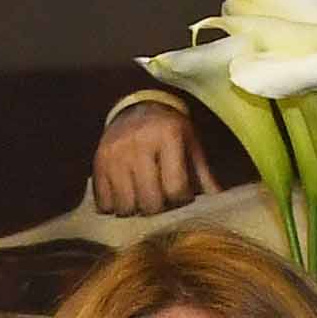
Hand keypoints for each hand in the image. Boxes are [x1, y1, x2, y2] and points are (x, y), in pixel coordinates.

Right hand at [91, 101, 218, 214]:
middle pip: (150, 202)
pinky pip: (104, 202)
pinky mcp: (98, 163)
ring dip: (136, 209)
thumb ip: (204, 174)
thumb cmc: (169, 131)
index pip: (175, 188)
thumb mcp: (191, 144)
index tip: (182, 194)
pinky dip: (114, 206)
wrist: (135, 108)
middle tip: (161, 199)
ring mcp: (115, 155)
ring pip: (125, 206)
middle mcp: (138, 144)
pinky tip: (124, 195)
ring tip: (142, 198)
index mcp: (167, 137)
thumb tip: (219, 202)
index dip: (181, 199)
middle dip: (159, 208)